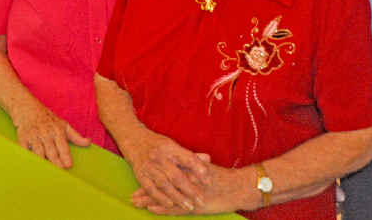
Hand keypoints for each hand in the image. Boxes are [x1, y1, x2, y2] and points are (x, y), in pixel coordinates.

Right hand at [11, 100, 89, 168]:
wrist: (27, 107)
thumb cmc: (47, 118)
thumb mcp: (63, 124)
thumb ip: (75, 136)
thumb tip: (88, 143)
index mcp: (57, 130)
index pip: (62, 146)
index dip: (65, 157)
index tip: (68, 165)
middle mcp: (46, 133)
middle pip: (51, 152)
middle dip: (56, 162)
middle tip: (60, 171)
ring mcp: (33, 136)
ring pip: (38, 152)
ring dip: (43, 162)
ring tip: (47, 172)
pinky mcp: (22, 138)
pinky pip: (25, 150)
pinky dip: (28, 157)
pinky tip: (31, 165)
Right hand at [122, 131, 213, 212]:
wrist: (133, 138)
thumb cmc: (157, 143)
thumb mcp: (173, 145)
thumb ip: (189, 155)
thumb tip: (208, 159)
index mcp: (170, 148)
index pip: (188, 159)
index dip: (199, 170)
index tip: (209, 182)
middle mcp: (159, 157)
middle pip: (176, 175)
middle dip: (190, 190)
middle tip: (201, 200)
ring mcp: (148, 166)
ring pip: (164, 184)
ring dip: (177, 197)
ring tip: (189, 206)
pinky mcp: (140, 175)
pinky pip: (151, 189)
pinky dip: (160, 198)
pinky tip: (170, 205)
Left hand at [131, 161, 252, 214]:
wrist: (238, 187)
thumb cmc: (224, 179)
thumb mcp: (206, 169)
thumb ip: (194, 165)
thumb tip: (184, 162)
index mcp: (187, 171)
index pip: (164, 174)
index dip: (151, 177)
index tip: (139, 180)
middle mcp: (185, 181)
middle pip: (161, 185)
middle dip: (146, 191)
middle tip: (132, 195)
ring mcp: (188, 194)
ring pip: (165, 197)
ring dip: (150, 200)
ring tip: (136, 203)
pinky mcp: (194, 205)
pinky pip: (175, 207)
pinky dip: (163, 208)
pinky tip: (152, 208)